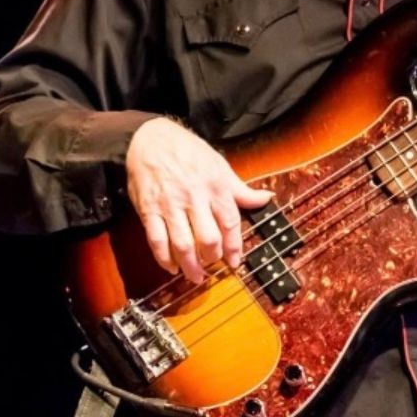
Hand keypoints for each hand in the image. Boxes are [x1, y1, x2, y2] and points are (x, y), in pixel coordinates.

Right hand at [125, 117, 270, 283]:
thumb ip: (241, 189)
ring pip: (183, 244)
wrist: (150, 140)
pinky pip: (157, 241)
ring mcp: (170, 205)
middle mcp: (194, 197)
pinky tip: (172, 267)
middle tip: (213, 265)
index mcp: (215, 186)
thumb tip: (267, 198)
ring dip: (190, 266)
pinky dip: (164, 259)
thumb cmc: (188, 152)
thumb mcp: (219, 165)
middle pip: (208, 238)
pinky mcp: (149, 211)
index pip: (230, 223)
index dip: (234, 247)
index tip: (235, 262)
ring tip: (196, 276)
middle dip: (213, 258)